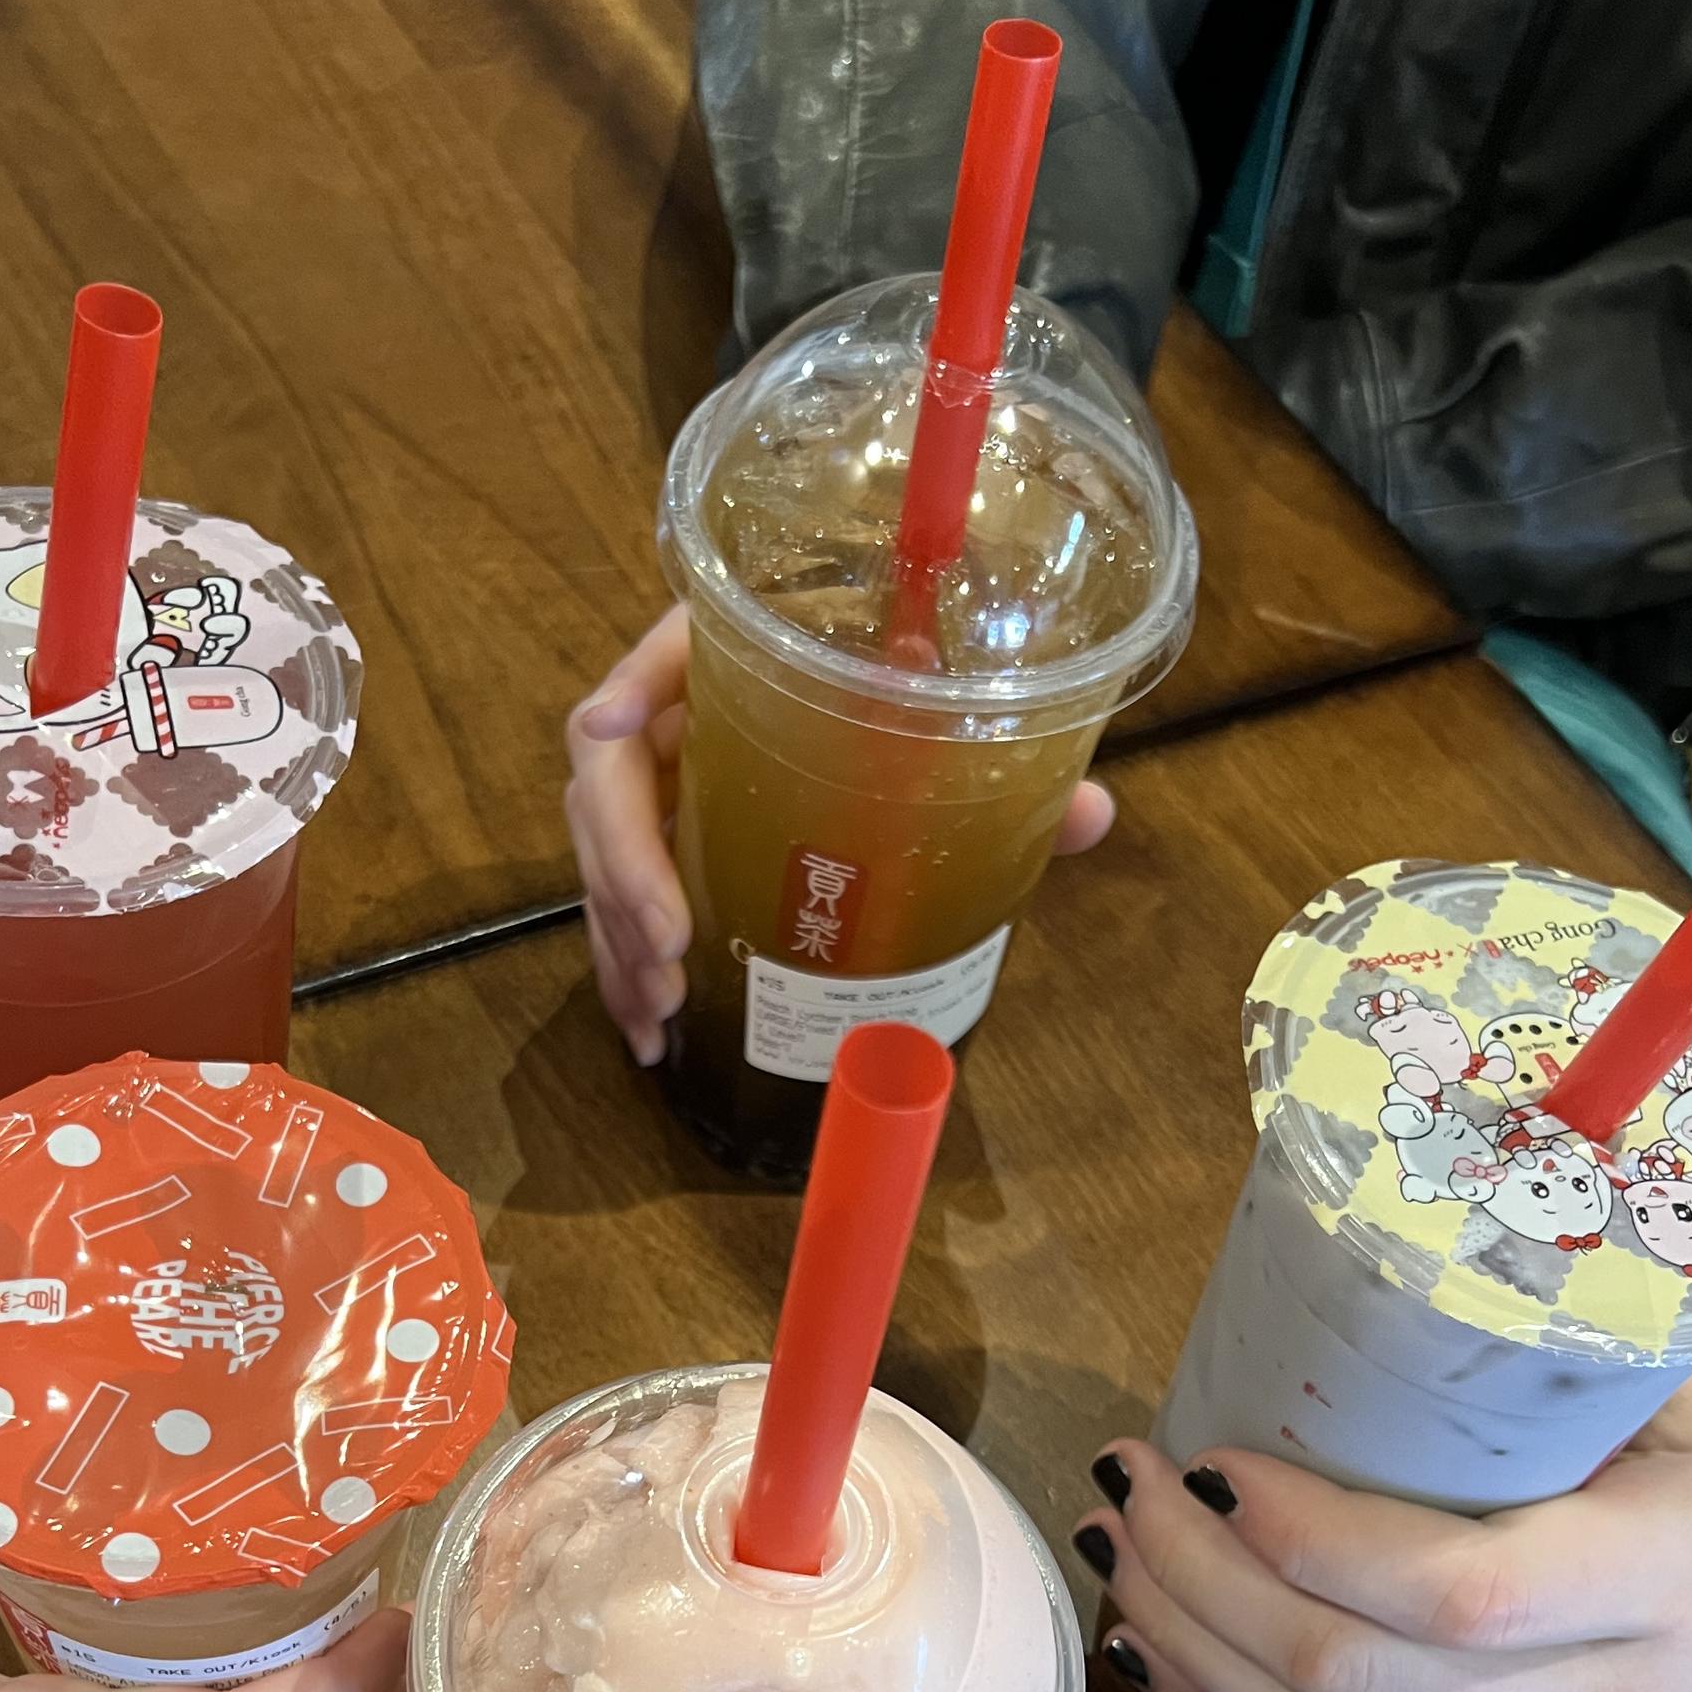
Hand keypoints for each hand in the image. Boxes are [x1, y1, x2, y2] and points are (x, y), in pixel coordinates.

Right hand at [565, 606, 1115, 1066]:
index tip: (611, 732)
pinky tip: (650, 1035)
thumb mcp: (945, 733)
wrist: (876, 734)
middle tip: (671, 945)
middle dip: (627, 868)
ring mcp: (659, 794)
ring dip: (619, 940)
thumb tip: (1088, 814)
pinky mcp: (656, 857)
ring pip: (603, 859)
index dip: (628, 688)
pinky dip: (626, 976)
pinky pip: (618, 912)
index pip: (664, 656)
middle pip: (608, 779)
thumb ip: (1007, 761)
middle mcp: (680, 722)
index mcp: (735, 662)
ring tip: (663, 1011)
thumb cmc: (902, 714)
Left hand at [1079, 1356, 1691, 1691]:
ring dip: (1191, 1648)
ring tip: (1120, 1552)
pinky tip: (1167, 1654)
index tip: (1212, 1451)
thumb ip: (1594, 1343)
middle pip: (1346, 1675)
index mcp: (1666, 1578)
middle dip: (1197, 1578)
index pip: (1451, 1591)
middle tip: (1128, 1483)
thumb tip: (1430, 1250)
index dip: (1301, 1532)